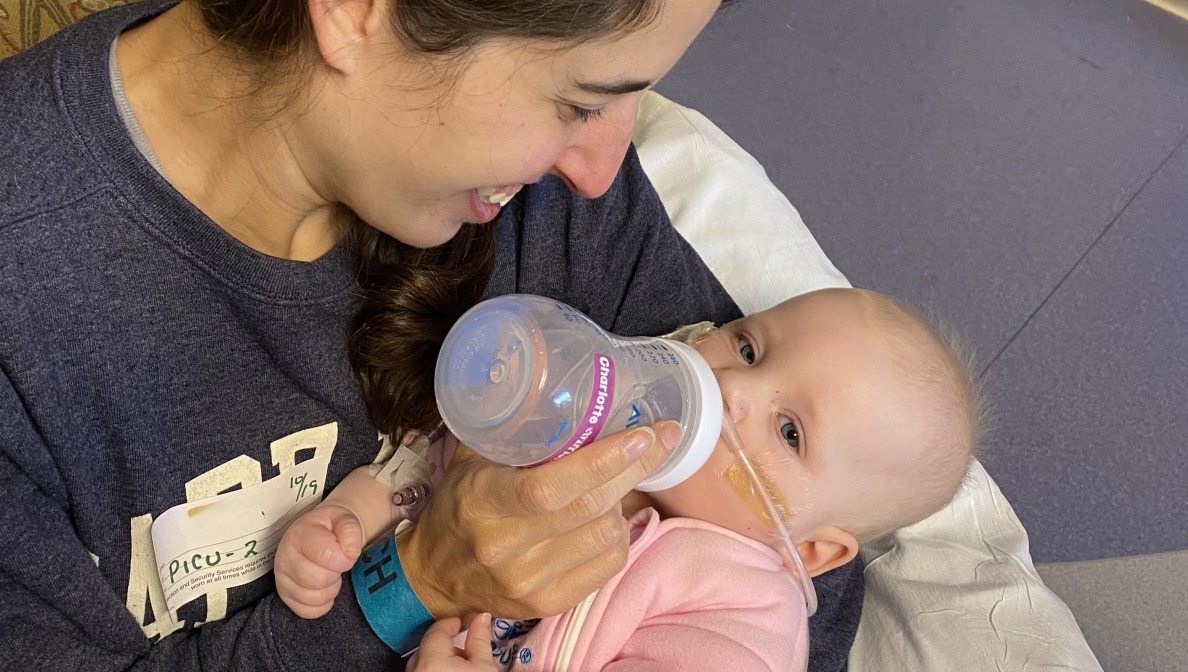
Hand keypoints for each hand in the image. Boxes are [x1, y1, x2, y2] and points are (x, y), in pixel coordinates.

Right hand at [274, 503, 364, 617]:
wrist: (319, 533)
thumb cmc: (331, 528)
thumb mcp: (344, 518)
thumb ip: (350, 530)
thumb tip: (350, 553)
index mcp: (299, 535)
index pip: (324, 555)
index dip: (343, 559)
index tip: (346, 555)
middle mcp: (285, 557)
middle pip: (317, 580)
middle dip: (335, 574)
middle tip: (336, 565)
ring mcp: (282, 579)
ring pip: (312, 598)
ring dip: (330, 589)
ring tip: (330, 573)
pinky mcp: (286, 596)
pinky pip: (307, 611)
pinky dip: (322, 603)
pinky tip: (324, 588)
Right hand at [397, 422, 680, 619]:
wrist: (435, 575)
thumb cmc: (460, 503)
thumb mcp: (472, 458)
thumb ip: (511, 427)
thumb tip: (559, 384)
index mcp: (482, 500)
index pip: (549, 486)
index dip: (602, 460)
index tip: (640, 435)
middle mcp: (503, 546)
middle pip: (588, 508)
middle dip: (634, 469)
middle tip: (660, 441)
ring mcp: (527, 581)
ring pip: (605, 536)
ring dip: (623, 503)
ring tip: (616, 483)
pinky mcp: (547, 604)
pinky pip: (607, 565)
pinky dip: (618, 536)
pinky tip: (606, 518)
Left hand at [407, 614, 496, 671]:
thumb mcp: (484, 667)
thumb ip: (480, 640)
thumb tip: (482, 616)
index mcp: (431, 658)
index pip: (436, 630)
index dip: (450, 624)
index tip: (461, 622)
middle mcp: (415, 668)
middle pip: (426, 647)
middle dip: (443, 645)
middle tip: (462, 650)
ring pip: (420, 663)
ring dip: (437, 660)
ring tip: (458, 665)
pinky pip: (420, 671)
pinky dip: (431, 669)